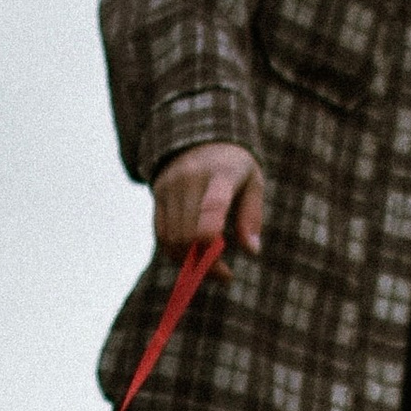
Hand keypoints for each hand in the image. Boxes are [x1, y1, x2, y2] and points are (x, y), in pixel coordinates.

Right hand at [152, 142, 264, 257]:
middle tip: (223, 274)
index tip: (226, 268)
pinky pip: (162, 235)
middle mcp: (191, 178)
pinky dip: (175, 253)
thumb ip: (252, 216)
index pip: (212, 208)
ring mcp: (171, 186)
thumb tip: (252, 251)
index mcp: (221, 173)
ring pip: (174, 240)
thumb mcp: (252, 182)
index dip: (212, 241)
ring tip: (210, 266)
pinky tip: (191, 257)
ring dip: (191, 261)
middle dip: (207, 263)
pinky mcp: (158, 194)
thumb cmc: (234, 167)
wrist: (200, 136)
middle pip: (191, 235)